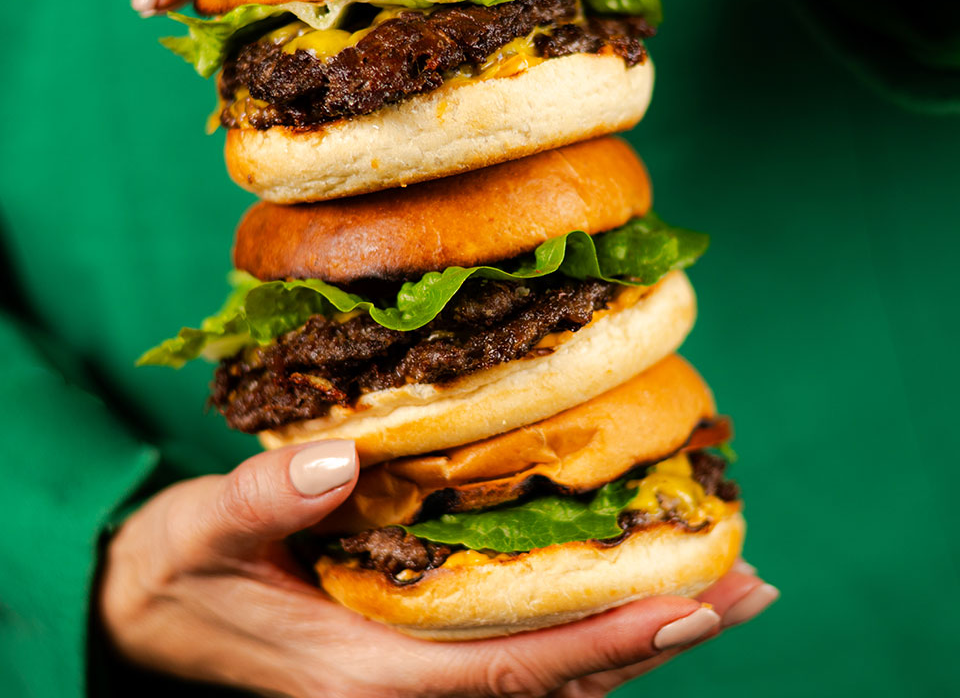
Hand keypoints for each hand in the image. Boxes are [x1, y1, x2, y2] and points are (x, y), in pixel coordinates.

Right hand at [99, 439, 777, 696]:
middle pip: (558, 681)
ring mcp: (413, 681)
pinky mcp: (410, 656)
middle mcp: (408, 692)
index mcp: (368, 674)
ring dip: (634, 634)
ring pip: (549, 676)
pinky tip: (620, 592)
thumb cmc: (174, 576)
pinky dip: (582, 629)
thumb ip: (262, 498)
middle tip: (749, 589)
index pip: (512, 667)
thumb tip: (339, 458)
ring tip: (718, 589)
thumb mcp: (198, 533)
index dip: (605, 639)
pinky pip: (517, 654)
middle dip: (654, 637)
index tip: (690, 605)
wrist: (140, 619)